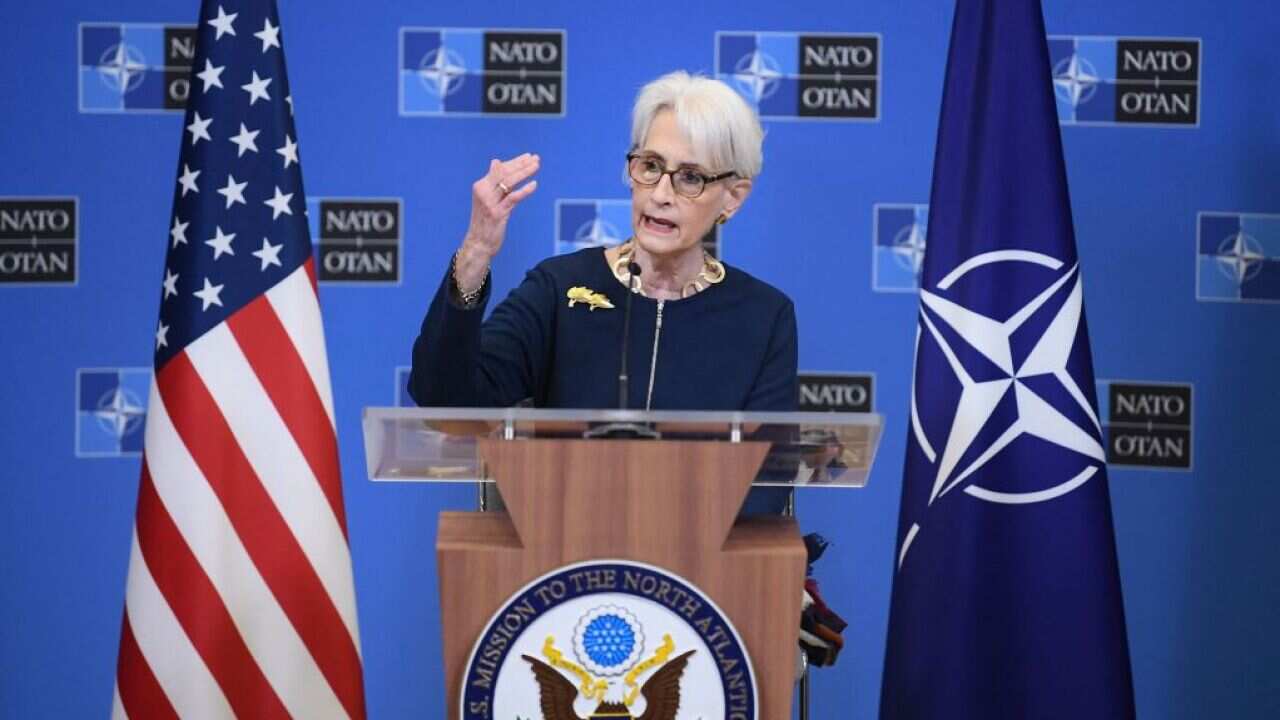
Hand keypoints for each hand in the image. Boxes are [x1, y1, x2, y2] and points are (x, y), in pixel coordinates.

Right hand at [454, 153, 539, 291]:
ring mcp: (490, 202)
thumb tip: (496, 162)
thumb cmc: (485, 222)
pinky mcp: (497, 213)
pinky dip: (524, 190)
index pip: (499, 169)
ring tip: (537, 166)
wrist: (478, 244)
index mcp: (481, 186)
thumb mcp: (487, 199)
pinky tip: (534, 184)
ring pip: (509, 182)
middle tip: (536, 158)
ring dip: (524, 172)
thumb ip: (494, 182)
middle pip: (505, 172)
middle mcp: (483, 192)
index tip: (528, 157)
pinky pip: (513, 198)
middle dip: (521, 164)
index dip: (514, 162)